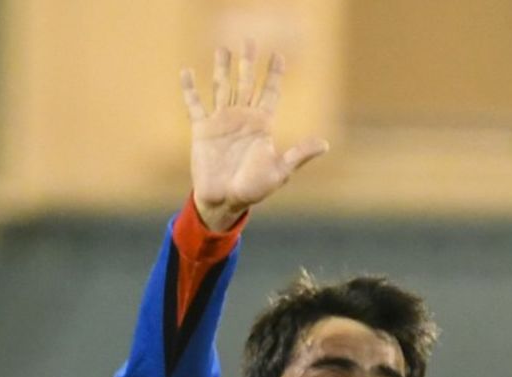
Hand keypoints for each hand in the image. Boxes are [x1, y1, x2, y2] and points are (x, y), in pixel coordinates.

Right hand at [181, 43, 328, 232]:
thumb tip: (325, 145)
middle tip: (249, 40)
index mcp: (261, 125)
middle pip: (246, 83)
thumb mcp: (280, 171)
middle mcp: (242, 118)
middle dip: (248, 62)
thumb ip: (298, 154)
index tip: (279, 56)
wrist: (226, 201)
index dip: (275, 75)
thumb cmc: (254, 189)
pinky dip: (190, 89)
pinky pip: (195, 104)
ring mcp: (222, 122)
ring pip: (222, 87)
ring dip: (222, 68)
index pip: (270, 93)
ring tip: (222, 48)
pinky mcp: (202, 130)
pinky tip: (186, 72)